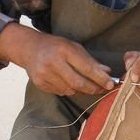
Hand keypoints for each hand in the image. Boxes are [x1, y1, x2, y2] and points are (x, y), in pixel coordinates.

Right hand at [0, 23, 114, 94]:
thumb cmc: (55, 46)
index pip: (86, 68)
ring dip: (81, 90)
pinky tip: (69, 84)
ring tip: (85, 85)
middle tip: (102, 90)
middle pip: (78, 83)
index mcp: (64, 50)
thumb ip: (90, 60)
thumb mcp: (73, 47)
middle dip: (93, 88)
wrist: (29, 48)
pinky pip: (60, 92)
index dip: (100, 78)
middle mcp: (53, 62)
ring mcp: (45, 74)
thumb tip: (107, 72)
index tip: (110, 84)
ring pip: (70, 90)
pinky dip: (69, 90)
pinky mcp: (40, 83)